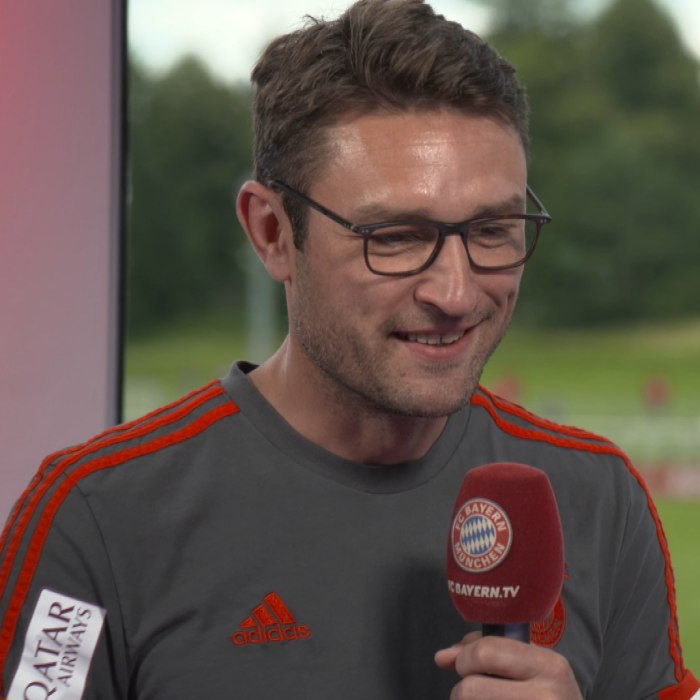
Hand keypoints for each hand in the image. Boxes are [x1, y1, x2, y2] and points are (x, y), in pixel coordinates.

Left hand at [435, 632, 582, 699]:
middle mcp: (547, 697)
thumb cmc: (547, 695)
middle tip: (477, 694)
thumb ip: (487, 651)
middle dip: (462, 690)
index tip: (468, 666)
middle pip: (469, 689)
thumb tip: (442, 657)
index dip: (465, 659)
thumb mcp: (532, 667)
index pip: (485, 653)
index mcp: (550, 666)